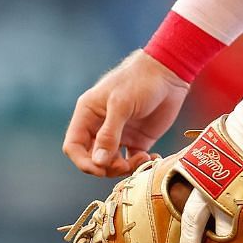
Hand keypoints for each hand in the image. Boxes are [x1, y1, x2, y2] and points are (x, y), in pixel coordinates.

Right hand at [64, 49, 191, 177]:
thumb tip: (98, 162)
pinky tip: (153, 158)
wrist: (168, 73)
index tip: (100, 169)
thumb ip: (108, 134)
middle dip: (107, 167)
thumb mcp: (120, 105)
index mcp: (88, 115)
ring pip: (112, 163)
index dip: (83, 162)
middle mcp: (100, 127)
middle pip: (93, 159)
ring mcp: (119, 135)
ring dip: (125, 168)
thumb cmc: (139, 81)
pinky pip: (133, 161)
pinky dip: (141, 165)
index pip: (74, 146)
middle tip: (126, 164)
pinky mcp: (138, 139)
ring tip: (144, 159)